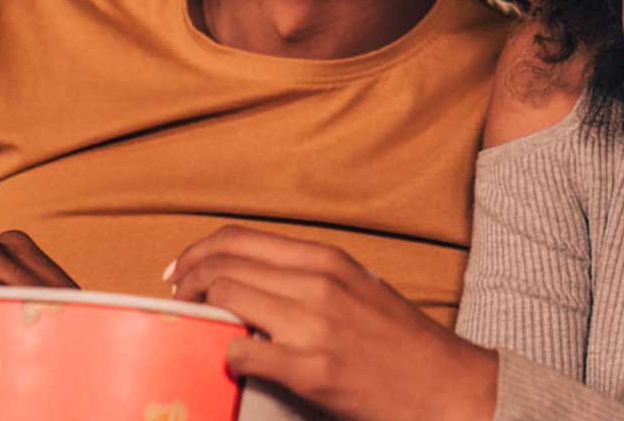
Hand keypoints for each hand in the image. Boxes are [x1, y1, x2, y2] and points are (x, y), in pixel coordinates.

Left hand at [166, 225, 497, 420]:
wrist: (445, 384)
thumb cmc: (401, 342)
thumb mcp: (359, 287)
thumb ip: (309, 278)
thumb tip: (252, 280)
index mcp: (327, 260)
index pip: (240, 238)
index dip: (198, 252)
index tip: (180, 270)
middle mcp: (319, 283)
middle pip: (224, 265)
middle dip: (187, 282)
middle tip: (178, 301)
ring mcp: (314, 325)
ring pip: (227, 298)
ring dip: (199, 314)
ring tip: (195, 328)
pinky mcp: (312, 369)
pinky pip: (243, 352)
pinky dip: (227, 356)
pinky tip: (234, 362)